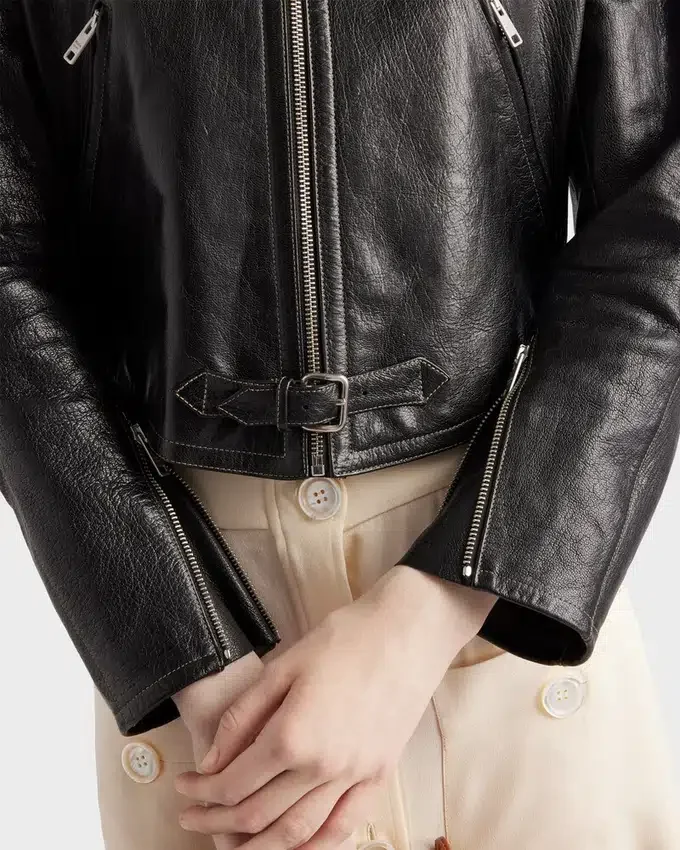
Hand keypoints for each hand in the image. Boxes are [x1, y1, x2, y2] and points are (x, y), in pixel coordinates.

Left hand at [173, 565, 495, 848]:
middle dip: (216, 823)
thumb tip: (212, 760)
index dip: (201, 793)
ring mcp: (355, 777)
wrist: (407, 631)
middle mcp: (322, 768)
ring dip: (259, 847)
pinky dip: (315, 848)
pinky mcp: (379, 777)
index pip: (233, 784)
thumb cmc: (344, 638)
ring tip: (231, 844)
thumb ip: (243, 717)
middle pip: (258, 816)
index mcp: (292, 736)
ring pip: (298, 834)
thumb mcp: (283, 666)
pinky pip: (343, 829)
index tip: (183, 788)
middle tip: (192, 818)